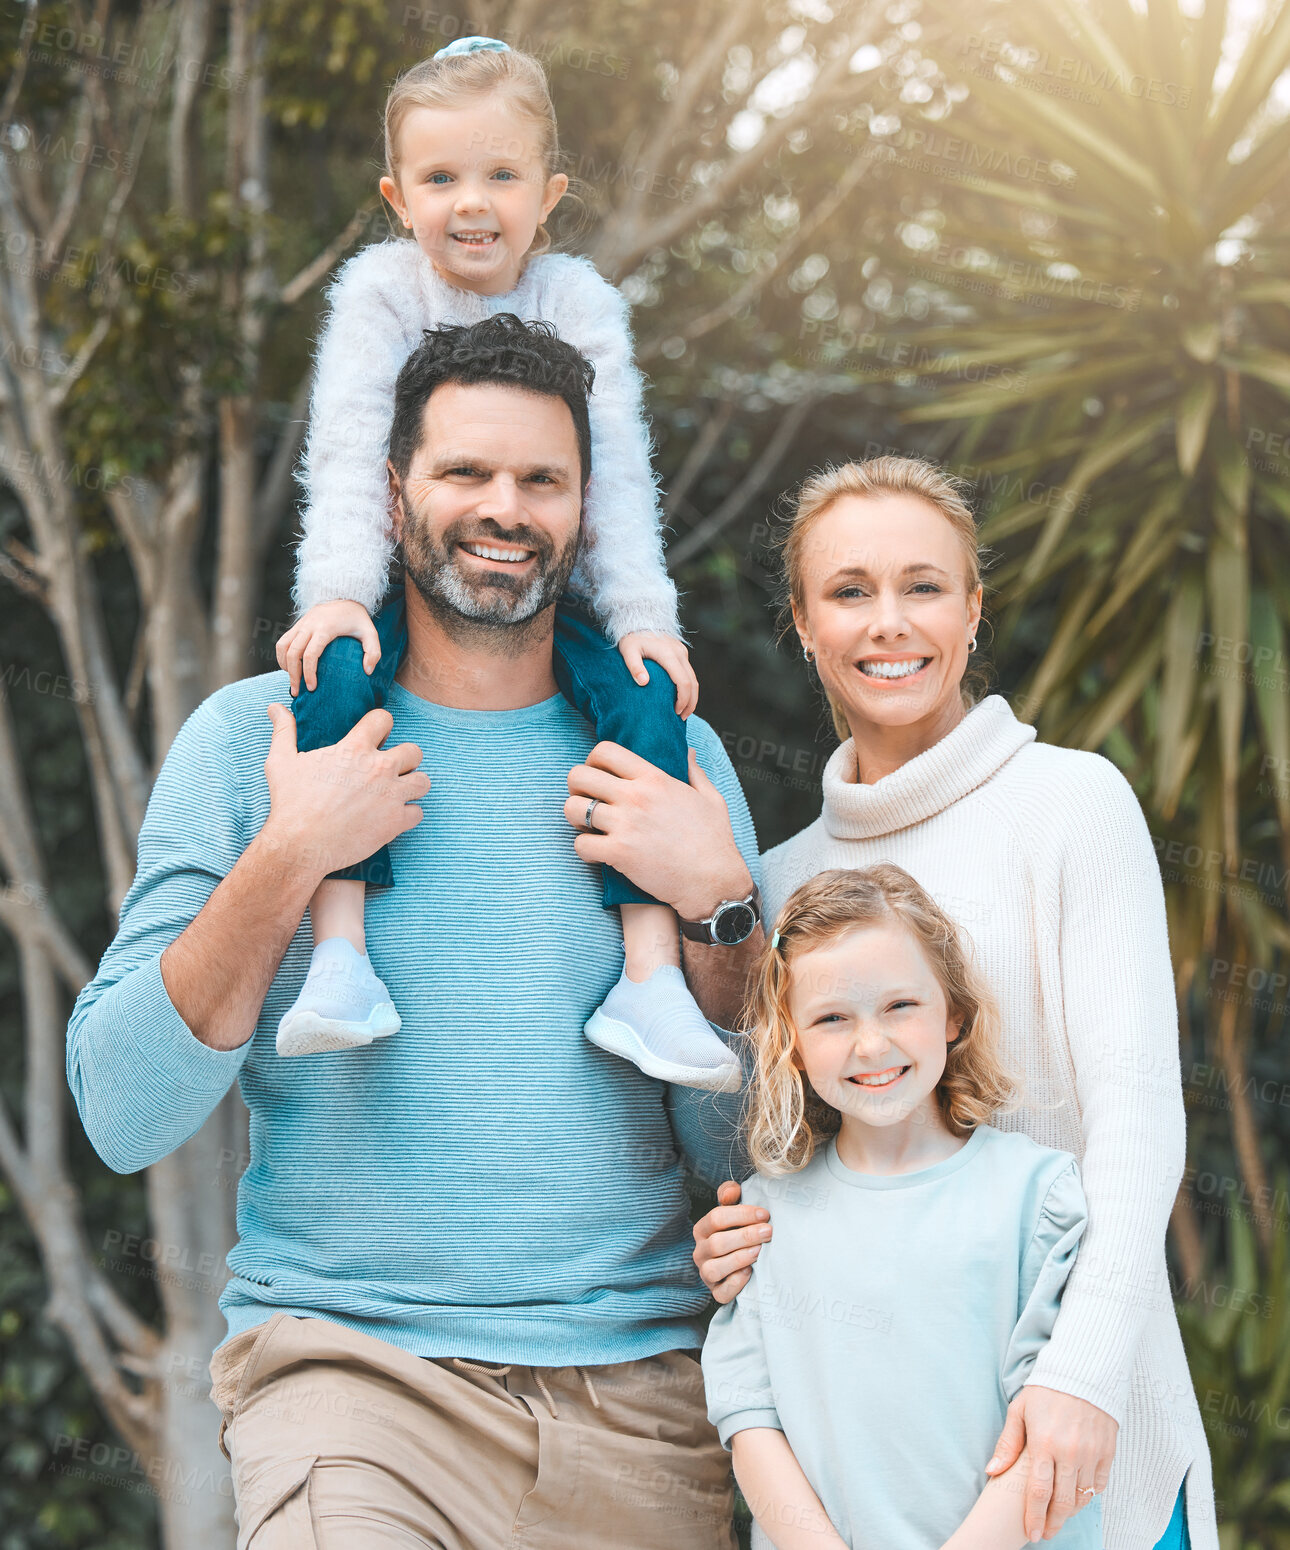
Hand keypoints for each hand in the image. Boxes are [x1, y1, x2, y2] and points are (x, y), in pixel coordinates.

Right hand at [261, 704, 429, 879]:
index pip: (384, 719)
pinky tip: (391, 818)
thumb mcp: (281, 762)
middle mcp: (379, 768)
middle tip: (388, 771)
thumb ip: (285, 731)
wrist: (300, 845)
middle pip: (414, 751)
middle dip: (404, 759)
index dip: (380, 727)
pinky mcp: (396, 821)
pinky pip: (418, 812)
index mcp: (354, 749)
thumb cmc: (289, 803)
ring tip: (396, 793)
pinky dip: (407, 816)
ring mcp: (391, 795)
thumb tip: (275, 708)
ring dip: (412, 786)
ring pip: (423, 781)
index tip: (375, 738)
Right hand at [277, 600, 379, 694]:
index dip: (309, 673)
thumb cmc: (357, 618)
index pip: (310, 654)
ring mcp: (301, 624)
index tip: (312, 688)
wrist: (343, 595)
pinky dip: (282, 656)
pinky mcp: (296, 625)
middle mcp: (309, 625)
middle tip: (297, 692)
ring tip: (292, 681)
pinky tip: (289, 668)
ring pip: (283, 647)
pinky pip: (282, 642)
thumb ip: (373, 652)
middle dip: (293, 675)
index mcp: (325, 628)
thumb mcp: (370, 632)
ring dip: (284, 666)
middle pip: (293, 653)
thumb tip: (367, 672)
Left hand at [564, 743, 749, 918]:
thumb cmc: (715, 841)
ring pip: (572, 808)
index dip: (593, 761)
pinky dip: (584, 849)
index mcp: (655, 778)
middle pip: (579, 775)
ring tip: (590, 827)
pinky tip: (598, 852)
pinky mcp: (619, 853)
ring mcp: (625, 825)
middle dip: (576, 787)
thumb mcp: (711, 798)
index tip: (599, 776)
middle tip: (587, 801)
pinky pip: (580, 844)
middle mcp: (636, 797)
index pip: (605, 751)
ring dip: (575, 817)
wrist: (713, 882)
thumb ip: (694, 771)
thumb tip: (688, 752)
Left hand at [617, 631, 698, 718]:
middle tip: (681, 718)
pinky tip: (681, 698)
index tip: (675, 712)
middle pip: (693, 682)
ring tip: (683, 712)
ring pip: (694, 678)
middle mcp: (679, 653)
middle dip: (690, 703)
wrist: (639, 618)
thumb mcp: (628, 650)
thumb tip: (643, 682)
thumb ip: (634, 666)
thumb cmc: (631, 637)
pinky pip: (689, 673)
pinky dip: (689, 687)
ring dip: (691, 696)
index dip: (682, 700)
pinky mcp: (681, 652)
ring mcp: (682, 652)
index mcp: (668, 654)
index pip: (683, 682)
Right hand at [692, 1181, 770, 1302]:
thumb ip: (731, 1196)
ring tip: (759, 1251)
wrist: (742, 1263)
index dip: (741, 1214)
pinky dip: (735, 1284)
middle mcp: (700, 1252)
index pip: (716, 1218)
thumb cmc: (738, 1232)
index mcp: (702, 1229)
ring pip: (714, 1268)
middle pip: (717, 1243)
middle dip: (745, 1236)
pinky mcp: (716, 1292)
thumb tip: (732, 1190)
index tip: (764, 1214)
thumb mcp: (733, 1212)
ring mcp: (706, 1274)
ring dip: (738, 1259)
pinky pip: (721, 1292)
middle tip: (768, 1231)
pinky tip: (750, 1273)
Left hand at [985, 1386, 1116, 1541]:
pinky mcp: (1108, 1451)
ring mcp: (1091, 1453)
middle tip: (1045, 1534)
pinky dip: (1089, 1496)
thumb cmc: (1046, 1390)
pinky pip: (1099, 1485)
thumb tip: (992, 1471)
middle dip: (1052, 1523)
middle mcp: (1070, 1452)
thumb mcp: (1020, 1410)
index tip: (1032, 1533)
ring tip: (1058, 1517)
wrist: (1084, 1371)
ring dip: (1069, 1511)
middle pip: (1062, 1501)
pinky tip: (1078, 1498)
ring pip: (1082, 1497)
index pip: (1038, 1491)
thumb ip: (1008, 1443)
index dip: (1034, 1517)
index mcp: (1044, 1442)